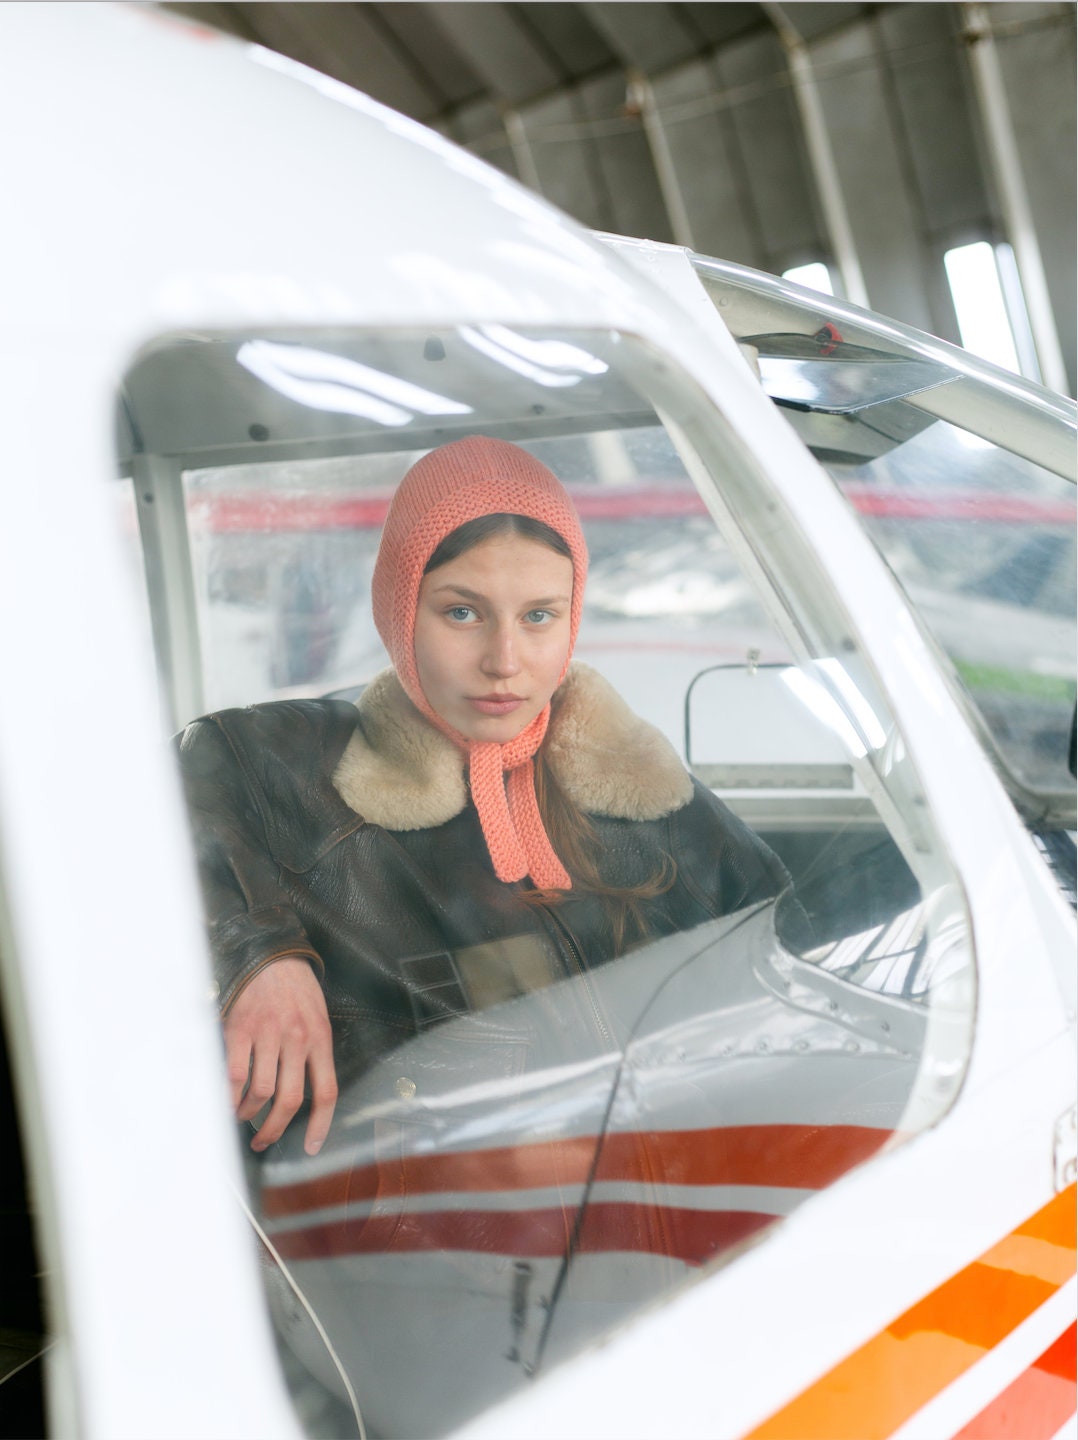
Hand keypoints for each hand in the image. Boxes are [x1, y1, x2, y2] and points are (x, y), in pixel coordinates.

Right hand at [224, 957, 337, 1155]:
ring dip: (250, 1114)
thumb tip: (305, 1093)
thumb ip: (314, 1052)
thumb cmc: (296, 989)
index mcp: (320, 1039)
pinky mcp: (241, 1030)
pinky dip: (229, 1096)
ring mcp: (268, 1035)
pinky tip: (227, 1103)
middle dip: (275, 1130)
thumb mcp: (318, 1017)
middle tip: (263, 1141)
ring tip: (244, 1116)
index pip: (326, 1092)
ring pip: (261, 1092)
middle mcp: (297, 1039)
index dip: (320, 1126)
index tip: (311, 1148)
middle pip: (290, 1101)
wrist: (271, 954)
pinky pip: (234, 1074)